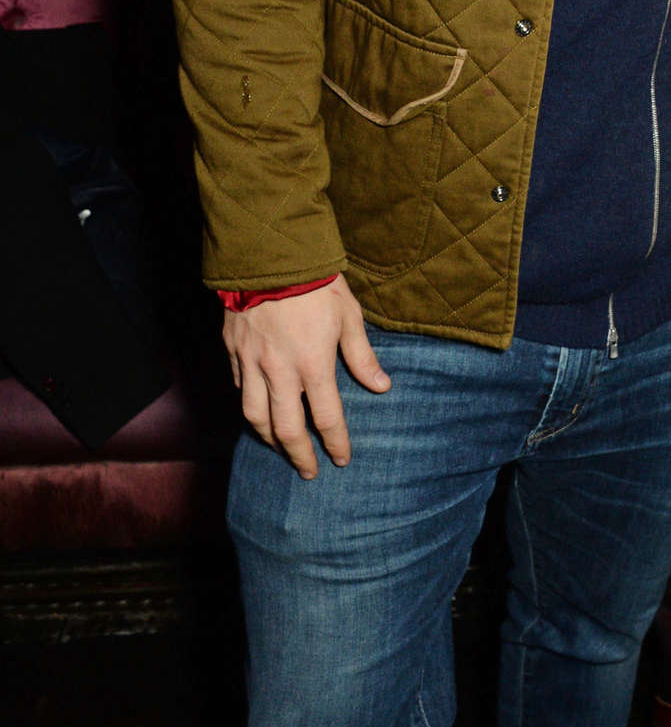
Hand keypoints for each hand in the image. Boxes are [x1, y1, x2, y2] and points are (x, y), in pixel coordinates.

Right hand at [222, 274, 389, 479]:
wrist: (269, 255)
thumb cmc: (315, 283)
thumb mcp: (348, 316)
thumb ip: (362, 356)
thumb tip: (381, 387)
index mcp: (313, 364)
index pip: (326, 418)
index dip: (335, 443)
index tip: (341, 459)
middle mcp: (279, 371)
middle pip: (286, 429)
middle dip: (299, 456)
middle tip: (309, 472)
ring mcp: (252, 362)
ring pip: (254, 416)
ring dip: (269, 439)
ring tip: (281, 449)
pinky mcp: (233, 351)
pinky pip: (240, 389)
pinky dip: (249, 407)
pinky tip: (258, 413)